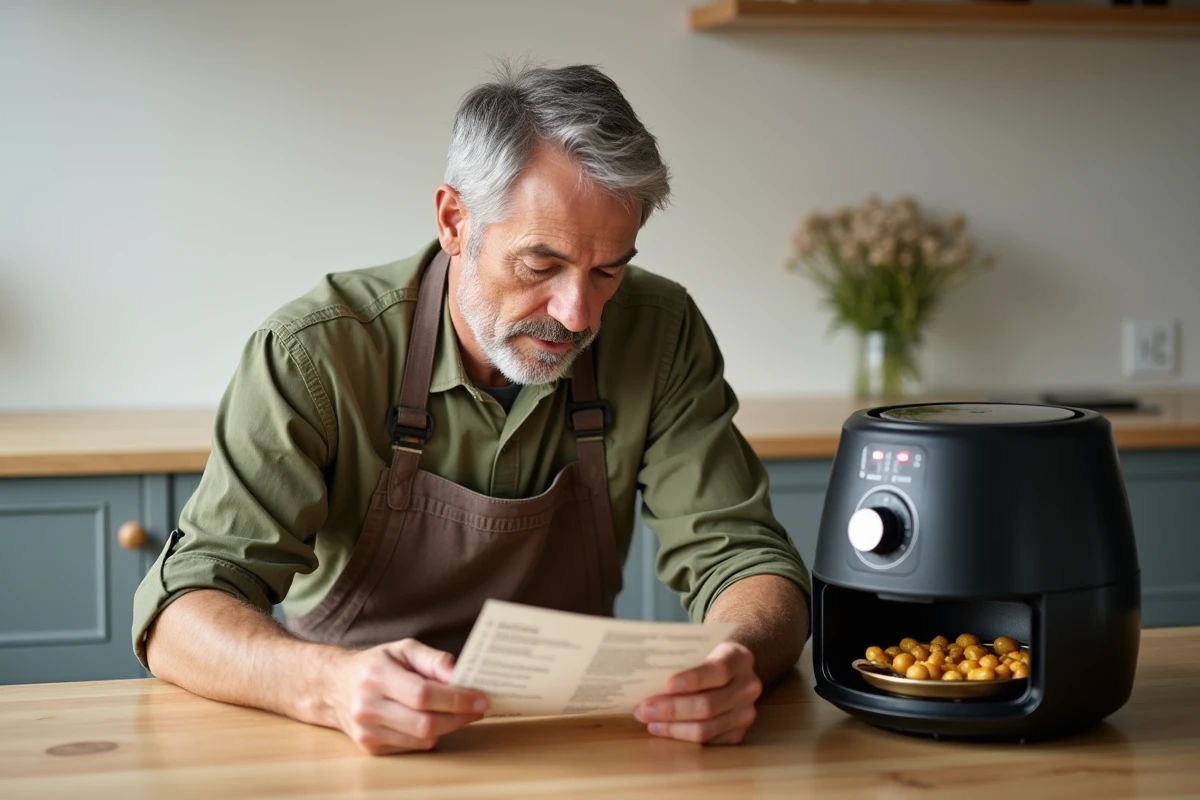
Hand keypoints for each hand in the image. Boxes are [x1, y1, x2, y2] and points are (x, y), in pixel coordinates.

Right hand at [322, 638, 489, 754]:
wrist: (334, 686)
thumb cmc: (375, 664)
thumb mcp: (403, 649)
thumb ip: (434, 660)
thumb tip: (461, 675)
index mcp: (376, 676)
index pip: (423, 694)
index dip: (456, 699)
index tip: (480, 698)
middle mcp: (368, 706)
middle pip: (424, 722)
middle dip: (459, 717)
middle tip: (479, 708)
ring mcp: (367, 731)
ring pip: (421, 739)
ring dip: (449, 727)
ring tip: (462, 713)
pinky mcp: (370, 747)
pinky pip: (413, 747)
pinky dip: (430, 735)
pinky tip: (436, 721)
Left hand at [633, 641, 761, 744]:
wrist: (732, 668)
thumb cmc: (706, 655)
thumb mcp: (699, 647)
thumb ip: (681, 658)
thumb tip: (644, 676)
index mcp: (739, 658)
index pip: (718, 670)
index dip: (693, 679)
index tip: (667, 684)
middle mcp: (748, 687)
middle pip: (709, 705)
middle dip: (672, 709)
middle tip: (643, 708)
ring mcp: (746, 713)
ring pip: (706, 728)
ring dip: (672, 727)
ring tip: (648, 720)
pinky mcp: (738, 733)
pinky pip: (707, 741)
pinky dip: (681, 736)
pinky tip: (662, 728)